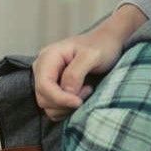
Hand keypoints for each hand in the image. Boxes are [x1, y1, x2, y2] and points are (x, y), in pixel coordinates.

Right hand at [33, 4, 147, 120]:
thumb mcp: (92, 56)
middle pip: (43, 98)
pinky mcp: (53, 88)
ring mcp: (47, 79)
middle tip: (88, 90)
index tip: (79, 102)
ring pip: (47, 105)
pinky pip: (54, 107)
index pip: (44, 86)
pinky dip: (67, 107)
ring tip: (86, 90)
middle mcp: (42, 69)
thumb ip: (76, 73)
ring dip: (67, 106)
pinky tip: (81, 95)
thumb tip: (66, 92)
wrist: (108, 42)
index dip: (59, 98)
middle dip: (65, 102)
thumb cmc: (101, 46)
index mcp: (48, 57)